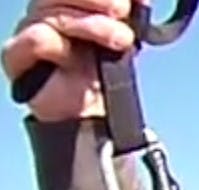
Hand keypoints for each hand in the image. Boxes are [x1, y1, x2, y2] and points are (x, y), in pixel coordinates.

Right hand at [2, 0, 135, 121]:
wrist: (94, 115)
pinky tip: (74, 57)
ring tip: (121, 39)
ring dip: (93, 24)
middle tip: (123, 10)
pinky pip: (38, 38)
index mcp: (70, 1)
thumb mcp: (123, 37)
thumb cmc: (105, 73)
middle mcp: (47, 9)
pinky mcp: (17, 54)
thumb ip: (128, 15)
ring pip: (54, 12)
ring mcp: (30, 28)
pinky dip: (62, 46)